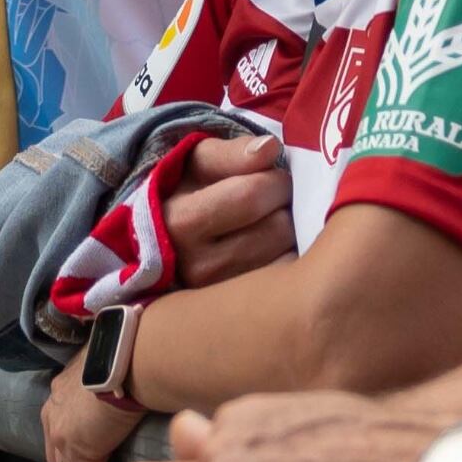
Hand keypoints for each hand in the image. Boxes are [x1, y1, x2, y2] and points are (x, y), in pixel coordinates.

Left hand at [45, 361, 147, 461]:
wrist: (130, 358)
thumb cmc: (127, 360)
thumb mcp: (108, 372)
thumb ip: (105, 387)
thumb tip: (124, 395)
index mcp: (61, 393)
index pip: (61, 430)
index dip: (76, 449)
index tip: (95, 461)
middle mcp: (53, 411)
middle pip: (57, 456)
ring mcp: (59, 430)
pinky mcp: (74, 447)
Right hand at [163, 134, 299, 287]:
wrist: (167, 241)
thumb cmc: (189, 192)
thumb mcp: (198, 163)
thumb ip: (232, 153)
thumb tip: (270, 148)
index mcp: (180, 223)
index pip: (250, 196)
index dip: (274, 179)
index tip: (272, 175)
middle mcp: (198, 266)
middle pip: (278, 227)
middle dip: (286, 207)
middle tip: (276, 201)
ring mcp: (223, 296)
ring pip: (290, 256)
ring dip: (292, 234)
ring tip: (273, 224)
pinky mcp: (243, 313)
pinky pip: (291, 282)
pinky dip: (294, 262)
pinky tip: (276, 251)